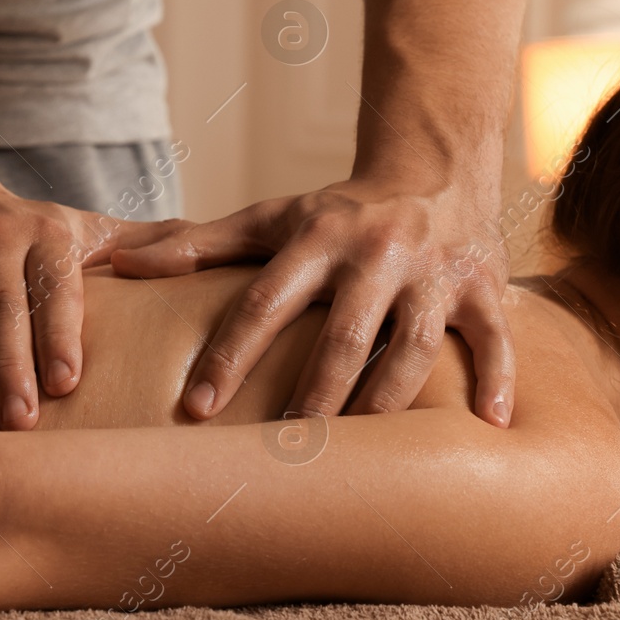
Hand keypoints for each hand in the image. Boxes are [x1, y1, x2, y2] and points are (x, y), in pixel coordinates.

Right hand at [0, 180, 179, 429]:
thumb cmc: (18, 229)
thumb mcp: (77, 228)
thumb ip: (138, 248)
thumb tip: (212, 256)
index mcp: (44, 233)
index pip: (54, 287)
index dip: (59, 334)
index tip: (67, 383)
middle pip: (2, 308)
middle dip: (12, 367)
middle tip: (23, 423)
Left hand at [109, 180, 514, 425]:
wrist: (433, 165)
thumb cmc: (337, 211)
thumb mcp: (270, 219)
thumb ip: (196, 247)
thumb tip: (120, 267)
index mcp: (319, 238)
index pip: (265, 300)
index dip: (231, 354)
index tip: (198, 408)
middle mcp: (378, 254)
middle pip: (345, 334)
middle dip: (315, 393)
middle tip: (285, 448)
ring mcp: (435, 272)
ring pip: (414, 345)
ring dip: (388, 401)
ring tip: (360, 454)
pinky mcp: (483, 288)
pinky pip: (496, 337)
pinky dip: (499, 380)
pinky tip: (490, 426)